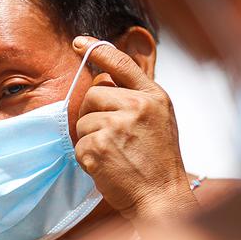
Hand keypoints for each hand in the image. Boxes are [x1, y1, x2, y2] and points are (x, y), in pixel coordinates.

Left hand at [72, 36, 197, 222]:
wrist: (162, 197)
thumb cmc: (159, 160)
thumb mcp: (158, 118)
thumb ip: (135, 97)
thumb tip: (103, 80)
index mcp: (153, 96)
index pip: (121, 62)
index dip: (97, 49)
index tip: (78, 42)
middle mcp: (137, 106)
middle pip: (93, 93)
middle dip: (94, 114)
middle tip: (110, 135)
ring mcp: (117, 126)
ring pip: (82, 120)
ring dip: (90, 138)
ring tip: (114, 153)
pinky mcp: (98, 146)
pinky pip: (78, 143)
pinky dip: (86, 157)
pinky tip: (107, 166)